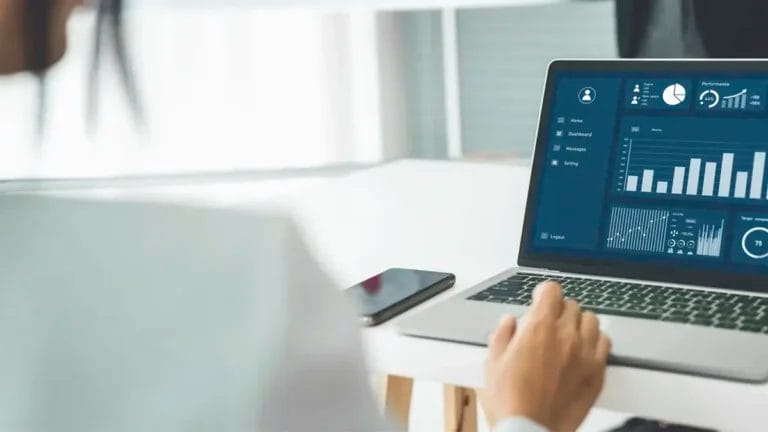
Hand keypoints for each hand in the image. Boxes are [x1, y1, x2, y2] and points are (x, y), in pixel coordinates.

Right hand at [479, 281, 610, 431]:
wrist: (530, 430)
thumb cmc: (511, 402)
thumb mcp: (493, 362)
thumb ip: (502, 335)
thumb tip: (509, 323)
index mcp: (538, 328)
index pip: (552, 290)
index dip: (544, 292)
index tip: (540, 299)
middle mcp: (565, 336)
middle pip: (571, 304)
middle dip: (558, 310)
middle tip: (549, 322)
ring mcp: (585, 354)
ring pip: (592, 320)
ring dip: (579, 323)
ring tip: (568, 334)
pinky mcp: (597, 373)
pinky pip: (605, 343)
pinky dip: (595, 341)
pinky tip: (584, 349)